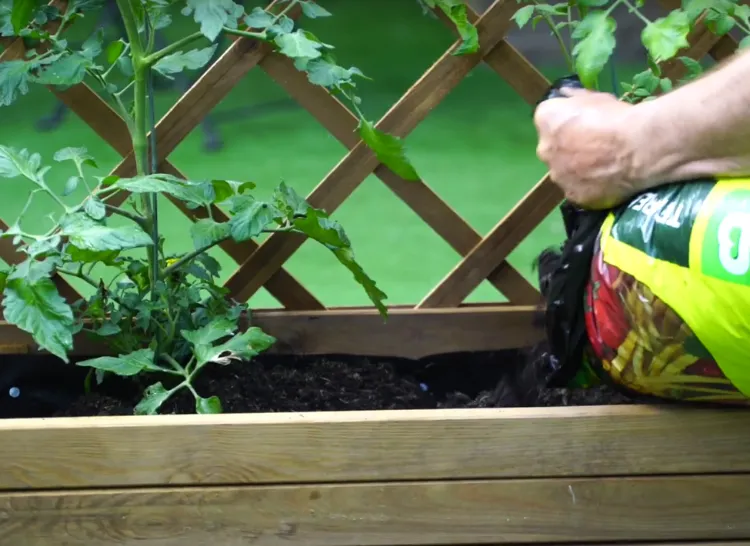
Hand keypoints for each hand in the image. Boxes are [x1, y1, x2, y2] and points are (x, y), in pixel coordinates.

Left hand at [533, 87, 643, 208]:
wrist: (638, 147)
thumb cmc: (616, 117)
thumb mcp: (595, 97)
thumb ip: (575, 98)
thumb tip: (565, 93)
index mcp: (546, 120)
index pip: (547, 120)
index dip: (566, 122)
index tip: (583, 123)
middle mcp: (544, 150)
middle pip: (552, 148)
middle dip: (568, 147)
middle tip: (594, 146)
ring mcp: (558, 175)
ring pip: (564, 171)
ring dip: (576, 168)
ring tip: (603, 165)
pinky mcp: (573, 195)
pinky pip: (578, 189)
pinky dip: (589, 186)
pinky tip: (606, 181)